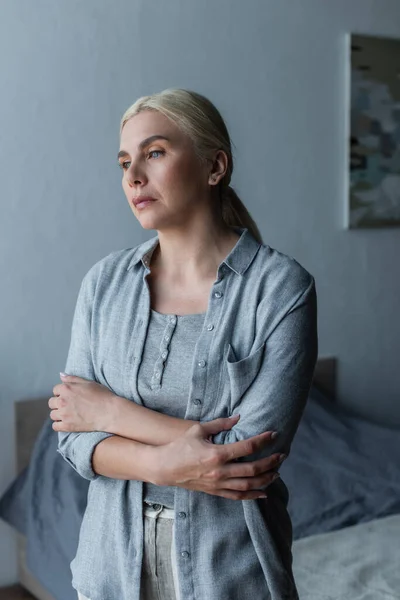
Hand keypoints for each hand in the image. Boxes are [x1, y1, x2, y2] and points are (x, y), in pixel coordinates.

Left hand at [49, 374, 116, 432]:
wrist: (109, 412)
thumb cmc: (102, 395)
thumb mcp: (88, 383)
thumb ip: (72, 379)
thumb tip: (61, 375)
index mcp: (66, 388)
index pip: (55, 390)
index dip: (62, 393)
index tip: (69, 396)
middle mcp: (62, 401)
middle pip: (51, 402)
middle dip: (58, 403)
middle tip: (69, 406)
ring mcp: (64, 414)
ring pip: (52, 415)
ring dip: (58, 414)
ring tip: (68, 414)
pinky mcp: (67, 426)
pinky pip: (55, 426)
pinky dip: (59, 425)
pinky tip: (66, 422)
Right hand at [155, 416, 285, 499]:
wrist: (164, 468)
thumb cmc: (180, 446)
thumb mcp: (198, 430)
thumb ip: (220, 424)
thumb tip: (238, 418)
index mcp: (217, 454)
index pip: (247, 447)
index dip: (263, 440)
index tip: (274, 434)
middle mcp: (220, 471)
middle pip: (253, 469)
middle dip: (271, 462)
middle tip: (282, 455)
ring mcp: (218, 484)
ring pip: (248, 486)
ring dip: (265, 479)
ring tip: (277, 472)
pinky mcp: (215, 491)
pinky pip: (238, 496)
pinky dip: (253, 495)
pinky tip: (264, 492)